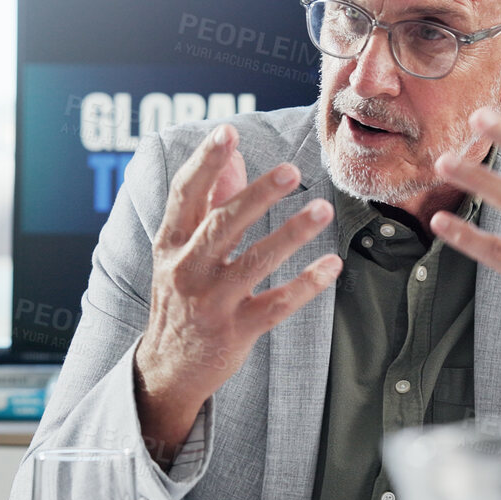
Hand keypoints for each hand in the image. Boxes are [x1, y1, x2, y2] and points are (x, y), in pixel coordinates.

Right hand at [133, 123, 341, 458]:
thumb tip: (235, 157)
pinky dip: (306, 284)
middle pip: (222, 225)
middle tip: (293, 171)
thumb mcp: (180, 250)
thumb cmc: (180, 297)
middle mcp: (186, 271)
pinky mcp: (236, 330)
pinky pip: (276, 304)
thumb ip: (208, 203)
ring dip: (290, 234)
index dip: (205, 162)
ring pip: (254, 262)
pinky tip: (332, 265)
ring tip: (323, 210)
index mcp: (170, 244)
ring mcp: (212, 303)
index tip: (227, 132)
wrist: (168, 367)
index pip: (184, 195)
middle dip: (257, 196)